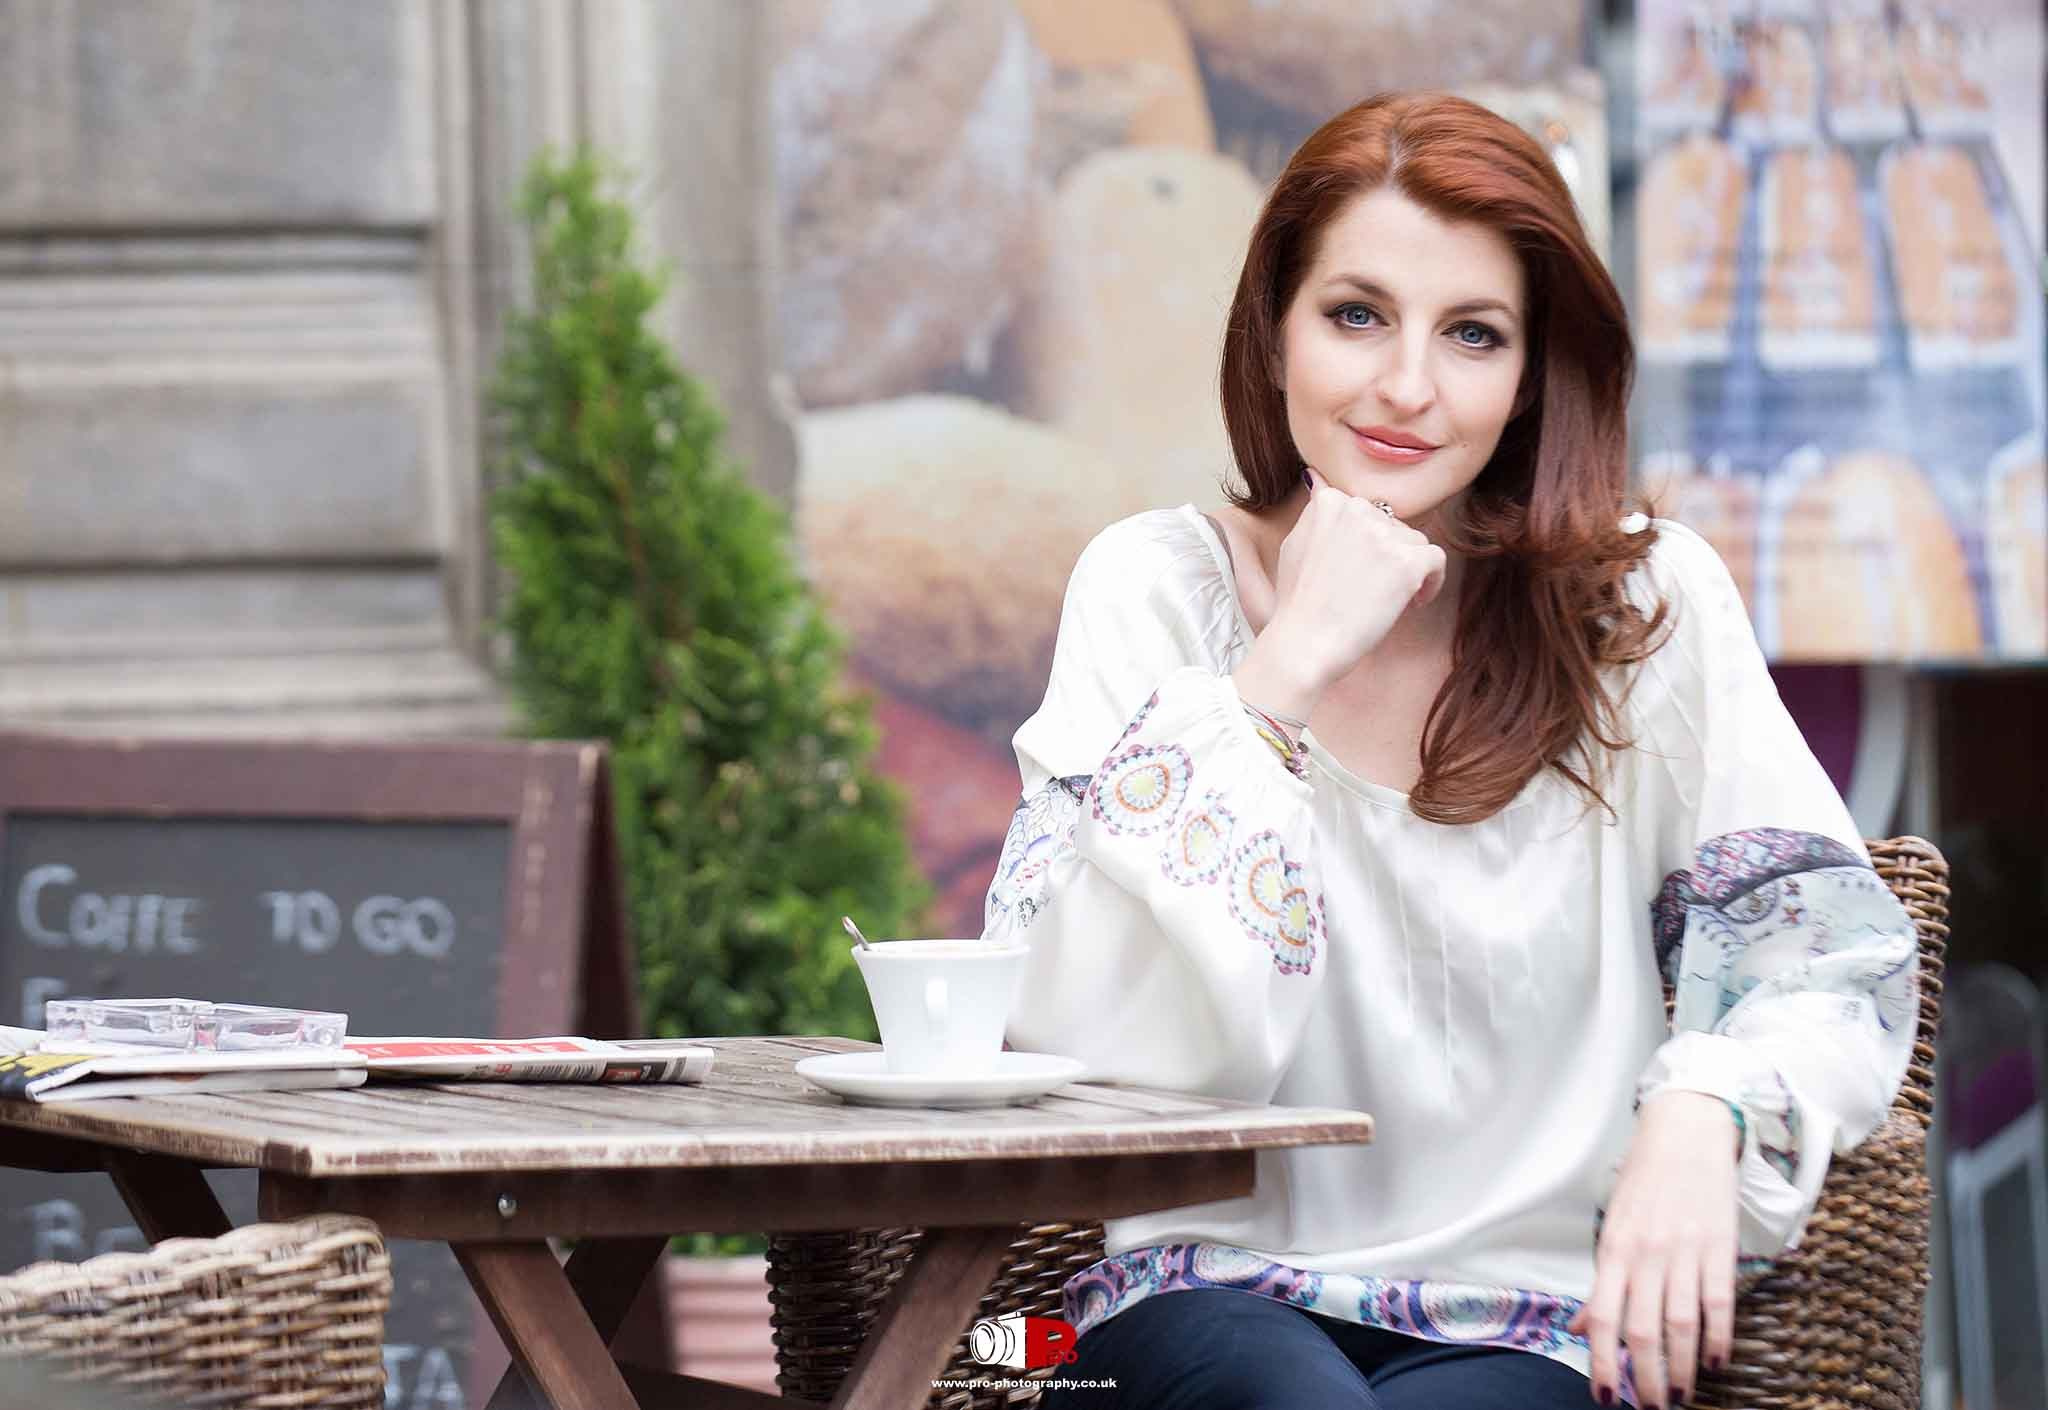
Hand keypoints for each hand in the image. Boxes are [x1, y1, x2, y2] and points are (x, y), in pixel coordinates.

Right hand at [1233, 467, 1447, 716]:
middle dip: (1388, 556)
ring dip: (1407, 570)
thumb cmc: (1298, 605)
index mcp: (1329, 502)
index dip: (1367, 546)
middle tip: (1368, 590)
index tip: (1358, 571)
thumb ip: (1314, 515)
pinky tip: (1411, 602)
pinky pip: (1436, 560)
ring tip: (1386, 599)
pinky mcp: (1407, 561)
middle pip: (1393, 526)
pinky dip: (1430, 583)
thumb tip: (1317, 479)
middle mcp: (1356, 509)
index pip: (1367, 514)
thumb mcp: (1294, 546)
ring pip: (1415, 542)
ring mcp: (1382, 534)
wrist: (1304, 644)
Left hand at [1569, 1091, 1740, 1406]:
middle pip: (1643, 1330)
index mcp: (1614, 1250)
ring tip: (1682, 1396)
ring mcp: (1685, 1251)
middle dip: (1646, 1378)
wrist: (1685, 1132)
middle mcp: (1647, 1254)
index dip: (1603, 1363)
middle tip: (1652, 1408)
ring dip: (1683, 1368)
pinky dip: (1719, 1338)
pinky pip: (1719, 1302)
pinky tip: (1717, 1363)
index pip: (1603, 1318)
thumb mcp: (1613, 1227)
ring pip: (1681, 1324)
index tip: (1607, 1397)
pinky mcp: (1720, 1247)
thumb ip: (1601, 1282)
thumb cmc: (1644, 1183)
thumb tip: (1581, 1328)